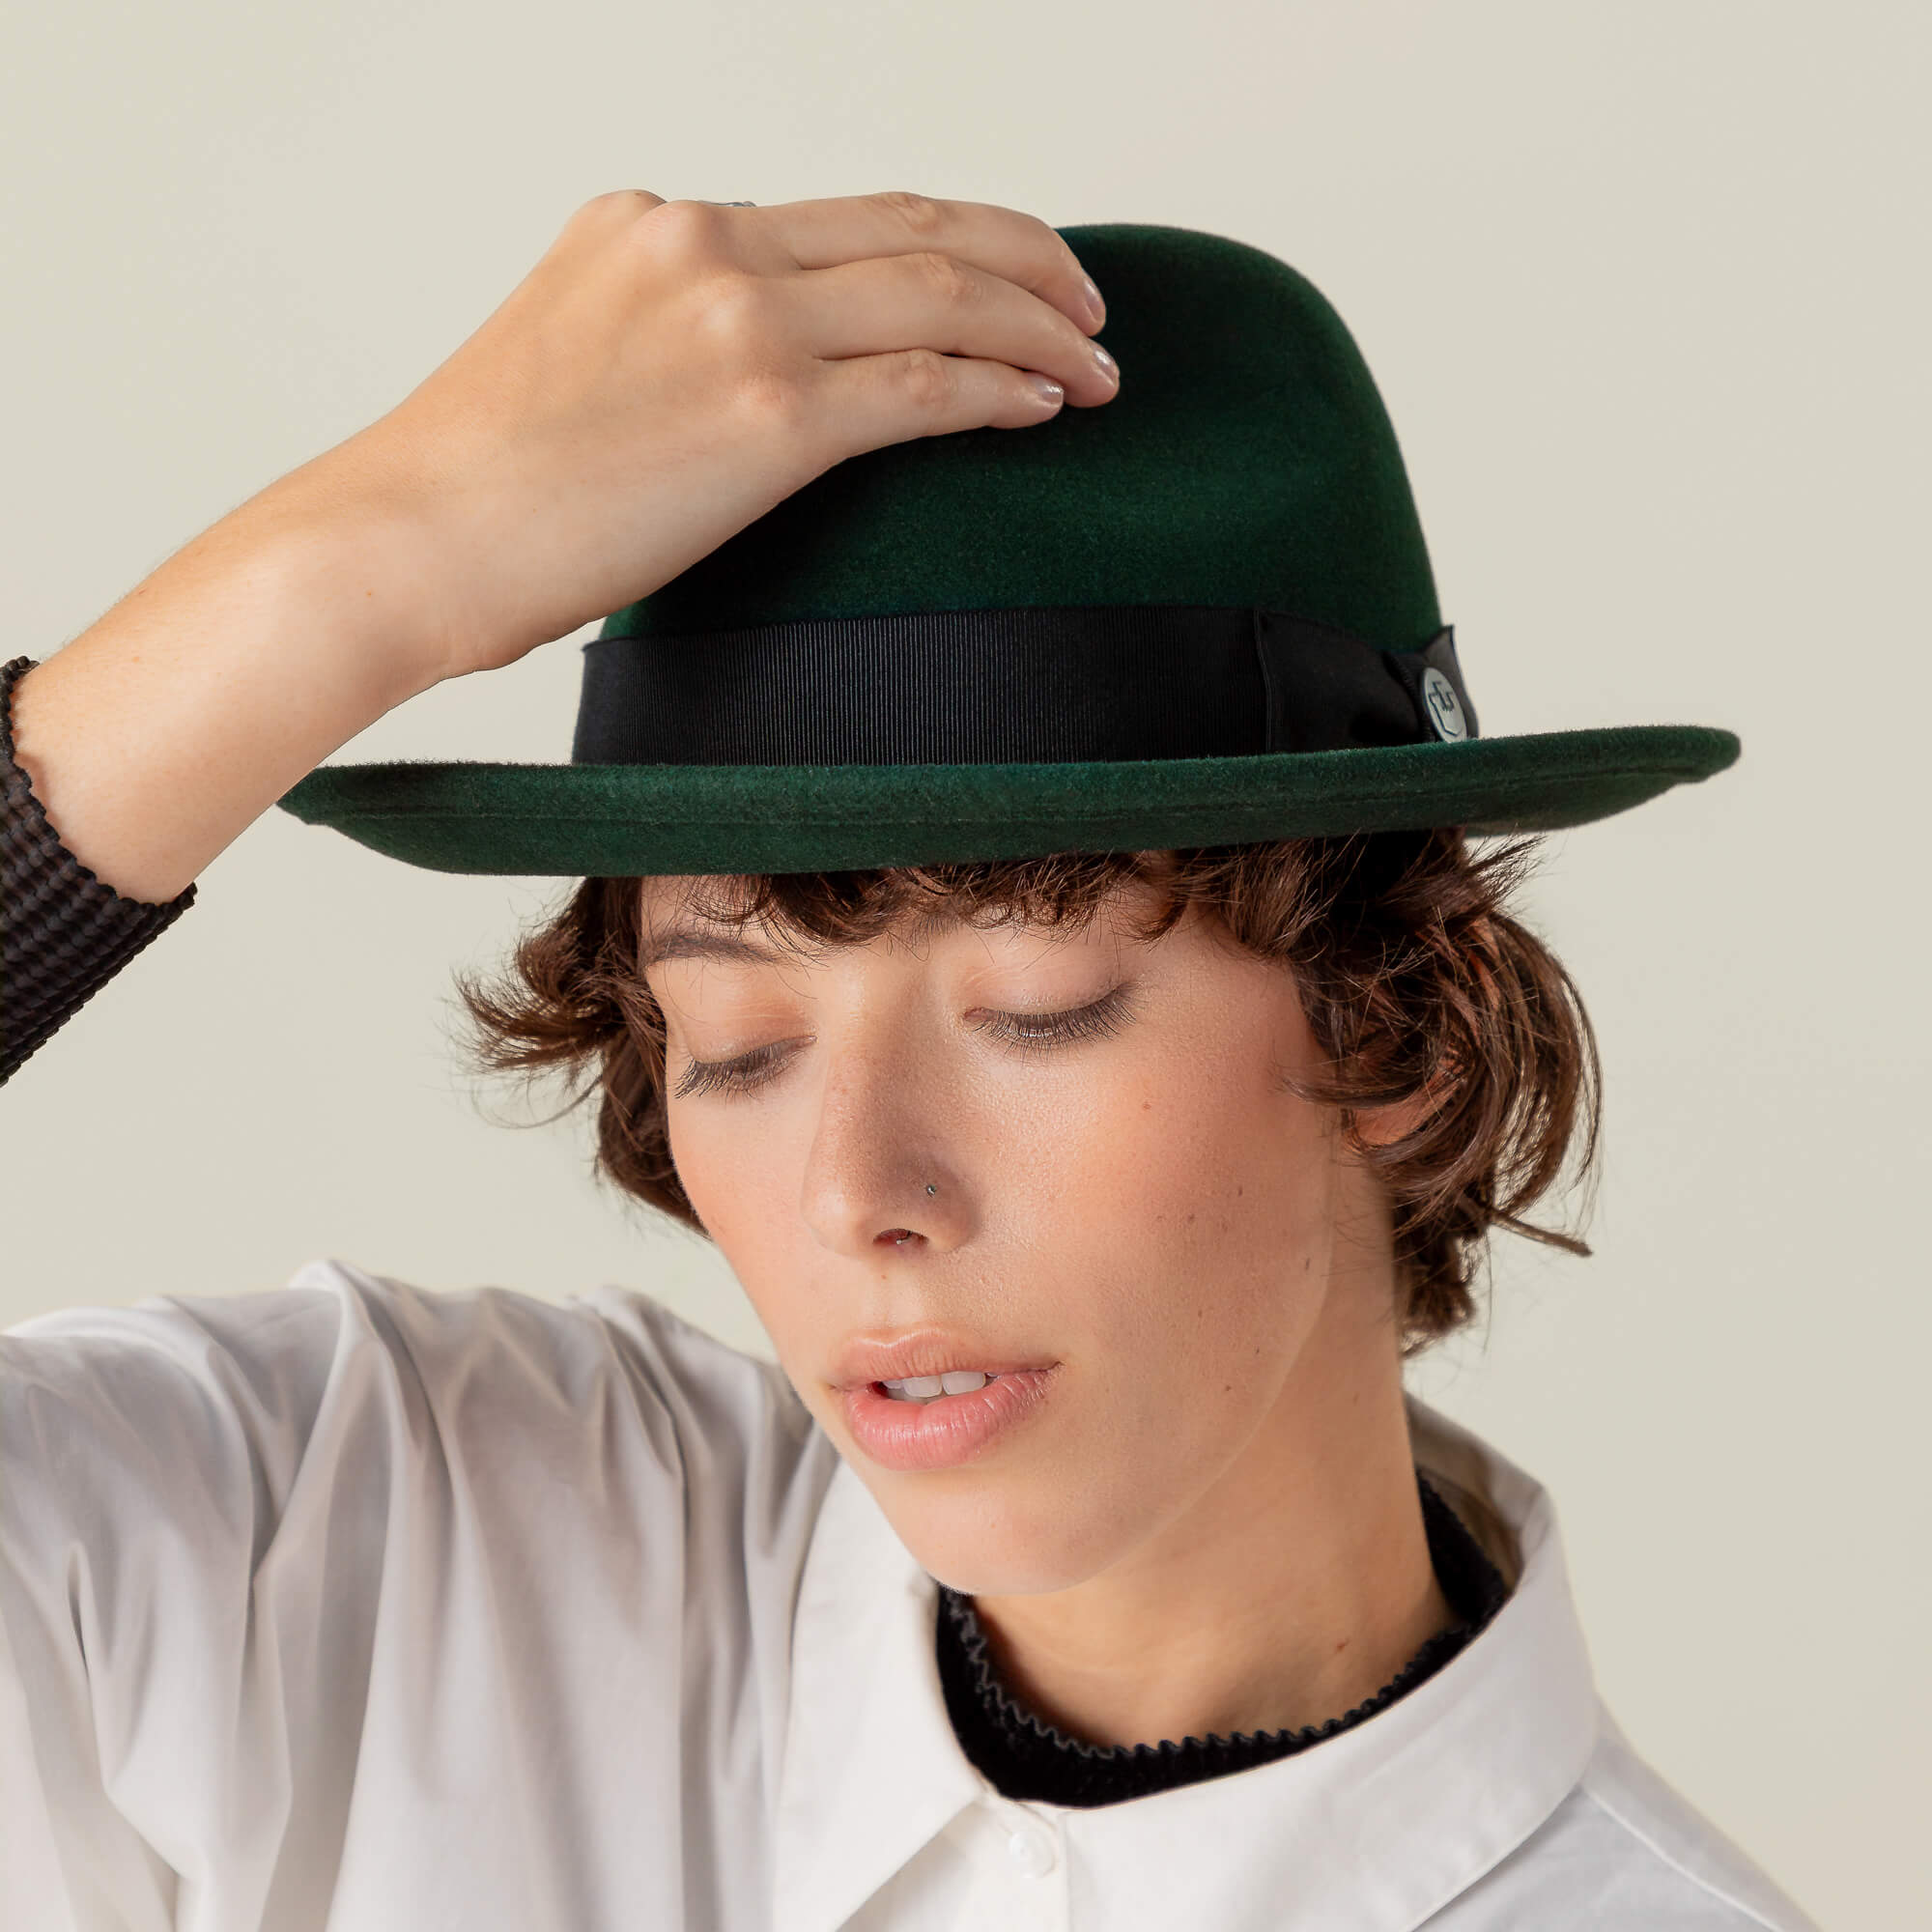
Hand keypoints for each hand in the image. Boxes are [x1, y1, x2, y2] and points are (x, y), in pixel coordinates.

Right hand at [292, 189, 1117, 683]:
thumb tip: (736, 399)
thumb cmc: (471, 490)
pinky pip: (926, 382)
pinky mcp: (766, 410)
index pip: (839, 216)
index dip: (944, 240)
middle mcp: (703, 242)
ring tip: (1100, 368)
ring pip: (941, 291)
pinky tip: (1046, 410)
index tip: (1002, 279)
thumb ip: (661, 341)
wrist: (402, 538)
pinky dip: (1002, 390)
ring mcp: (737, 318)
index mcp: (653, 223)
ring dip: (1040, 327)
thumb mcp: (567, 360)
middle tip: (1091, 307)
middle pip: (915, 224)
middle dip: (1027, 259)